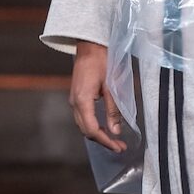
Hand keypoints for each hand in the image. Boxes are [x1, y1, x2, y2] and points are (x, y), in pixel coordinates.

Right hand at [69, 39, 127, 153]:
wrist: (90, 46)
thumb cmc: (103, 62)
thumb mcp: (112, 86)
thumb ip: (113, 110)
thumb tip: (116, 131)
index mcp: (82, 101)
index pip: (92, 129)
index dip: (105, 141)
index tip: (118, 147)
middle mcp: (75, 103)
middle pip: (86, 130)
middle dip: (103, 141)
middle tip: (119, 147)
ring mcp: (74, 100)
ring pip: (83, 125)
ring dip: (98, 134)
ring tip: (114, 140)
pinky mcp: (77, 97)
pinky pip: (83, 117)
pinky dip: (94, 125)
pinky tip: (105, 127)